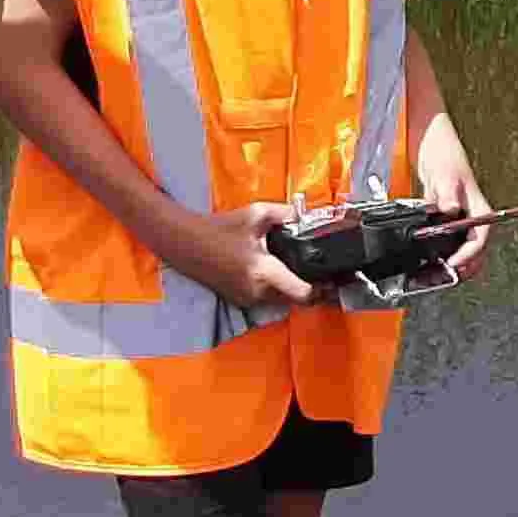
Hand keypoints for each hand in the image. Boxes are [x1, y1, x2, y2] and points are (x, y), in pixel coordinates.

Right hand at [163, 201, 316, 308]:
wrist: (186, 243)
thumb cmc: (221, 228)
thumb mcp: (256, 214)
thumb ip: (286, 214)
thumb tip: (306, 216)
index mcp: (265, 272)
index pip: (303, 294)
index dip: (321, 291)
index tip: (331, 281)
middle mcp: (258, 292)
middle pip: (295, 301)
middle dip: (309, 290)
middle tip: (319, 275)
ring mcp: (247, 299)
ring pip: (280, 302)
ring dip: (291, 291)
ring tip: (298, 271)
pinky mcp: (238, 300)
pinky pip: (265, 300)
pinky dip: (274, 290)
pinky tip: (275, 274)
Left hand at [413, 129, 491, 279]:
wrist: (434, 146)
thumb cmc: (446, 156)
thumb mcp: (446, 175)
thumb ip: (448, 194)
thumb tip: (449, 210)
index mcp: (479, 210)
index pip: (479, 240)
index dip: (467, 255)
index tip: (452, 263)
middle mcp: (473, 218)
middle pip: (476, 252)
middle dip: (464, 267)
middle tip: (446, 277)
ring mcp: (460, 220)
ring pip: (464, 250)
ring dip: (455, 264)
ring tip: (438, 274)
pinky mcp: (448, 221)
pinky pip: (451, 244)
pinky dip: (443, 255)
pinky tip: (431, 261)